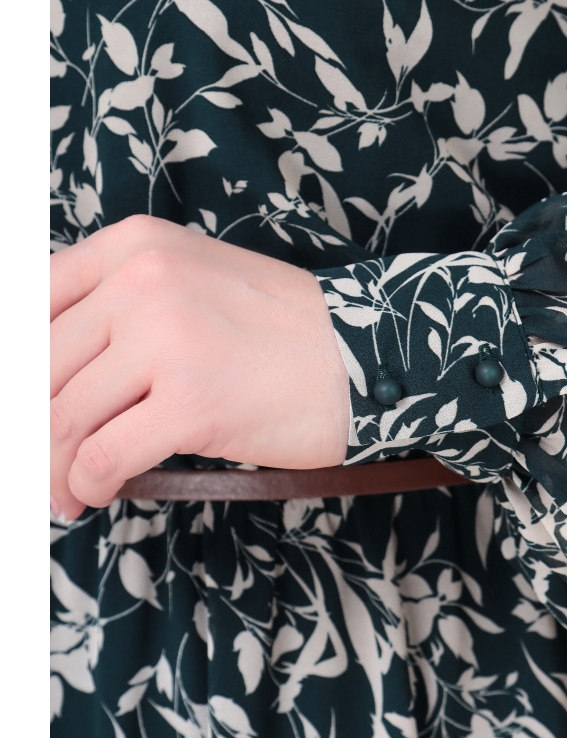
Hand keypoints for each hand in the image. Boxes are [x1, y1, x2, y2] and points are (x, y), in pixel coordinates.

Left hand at [51, 215, 349, 519]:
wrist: (361, 354)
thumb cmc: (277, 329)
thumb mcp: (190, 280)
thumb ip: (119, 305)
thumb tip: (45, 374)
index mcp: (135, 245)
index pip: (32, 306)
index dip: (22, 372)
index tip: (27, 409)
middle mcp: (143, 282)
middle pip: (40, 369)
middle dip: (30, 430)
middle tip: (39, 465)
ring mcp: (168, 340)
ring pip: (63, 416)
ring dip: (54, 468)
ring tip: (66, 491)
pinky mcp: (193, 402)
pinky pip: (104, 455)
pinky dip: (88, 483)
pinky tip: (98, 491)